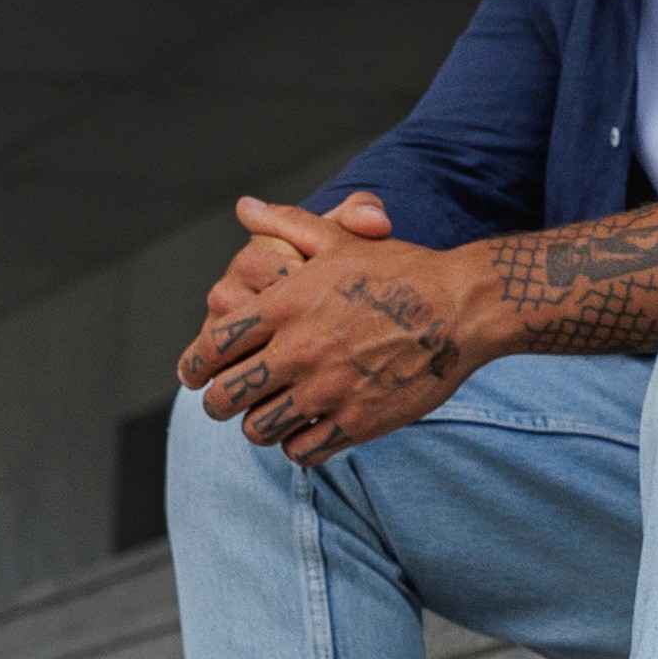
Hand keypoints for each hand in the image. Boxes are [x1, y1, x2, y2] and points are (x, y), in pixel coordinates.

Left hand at [176, 194, 474, 464]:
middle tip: (226, 402)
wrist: (463, 307)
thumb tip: (244, 207)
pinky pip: (302, 451)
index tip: (196, 374)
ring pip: (260, 429)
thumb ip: (286, 223)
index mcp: (285, 305)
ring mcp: (327, 390)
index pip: (211, 346)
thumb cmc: (401, 269)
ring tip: (268, 416)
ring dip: (258, 425)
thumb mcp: (340, 239)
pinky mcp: (357, 422)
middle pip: (225, 398)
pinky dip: (297, 445)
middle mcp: (299, 350)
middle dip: (218, 403)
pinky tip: (307, 431)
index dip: (194, 365)